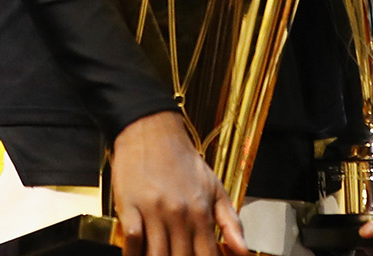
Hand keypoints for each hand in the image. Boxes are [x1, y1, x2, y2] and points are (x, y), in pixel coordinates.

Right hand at [110, 111, 246, 255]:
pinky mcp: (129, 206)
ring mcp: (154, 211)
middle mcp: (179, 214)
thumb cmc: (183, 161)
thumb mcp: (214, 187)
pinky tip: (136, 255)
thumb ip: (231, 221)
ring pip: (156, 255)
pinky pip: (132, 241)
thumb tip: (243, 252)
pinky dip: (133, 254)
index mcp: (201, 212)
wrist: (152, 130)